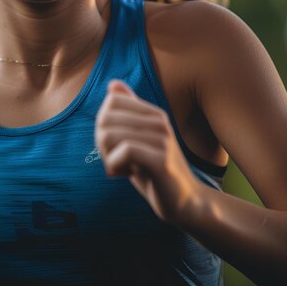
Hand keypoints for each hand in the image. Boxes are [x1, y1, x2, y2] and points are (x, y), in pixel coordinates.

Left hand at [95, 79, 203, 224]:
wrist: (185, 202)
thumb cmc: (155, 170)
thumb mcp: (138, 139)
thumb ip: (127, 113)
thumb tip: (113, 83)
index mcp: (154, 113)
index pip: (112, 101)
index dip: (104, 123)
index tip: (115, 143)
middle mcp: (159, 122)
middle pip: (105, 118)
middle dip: (102, 142)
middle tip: (115, 159)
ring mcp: (162, 140)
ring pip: (109, 135)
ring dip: (107, 156)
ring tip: (121, 167)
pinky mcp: (161, 161)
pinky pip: (124, 150)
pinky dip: (114, 164)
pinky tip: (124, 173)